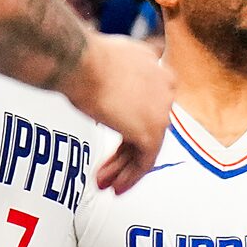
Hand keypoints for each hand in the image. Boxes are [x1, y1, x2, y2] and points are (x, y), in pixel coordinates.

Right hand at [65, 34, 173, 191]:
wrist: (81, 62)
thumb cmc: (84, 58)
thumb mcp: (109, 60)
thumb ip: (119, 74)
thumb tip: (110, 80)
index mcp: (157, 69)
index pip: (145, 105)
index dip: (127, 125)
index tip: (114, 140)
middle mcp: (165, 89)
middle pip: (144, 127)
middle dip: (123, 153)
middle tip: (107, 170)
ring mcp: (161, 110)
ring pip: (144, 147)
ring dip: (123, 169)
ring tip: (105, 185)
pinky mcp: (152, 131)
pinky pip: (144, 161)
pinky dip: (130, 176)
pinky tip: (114, 188)